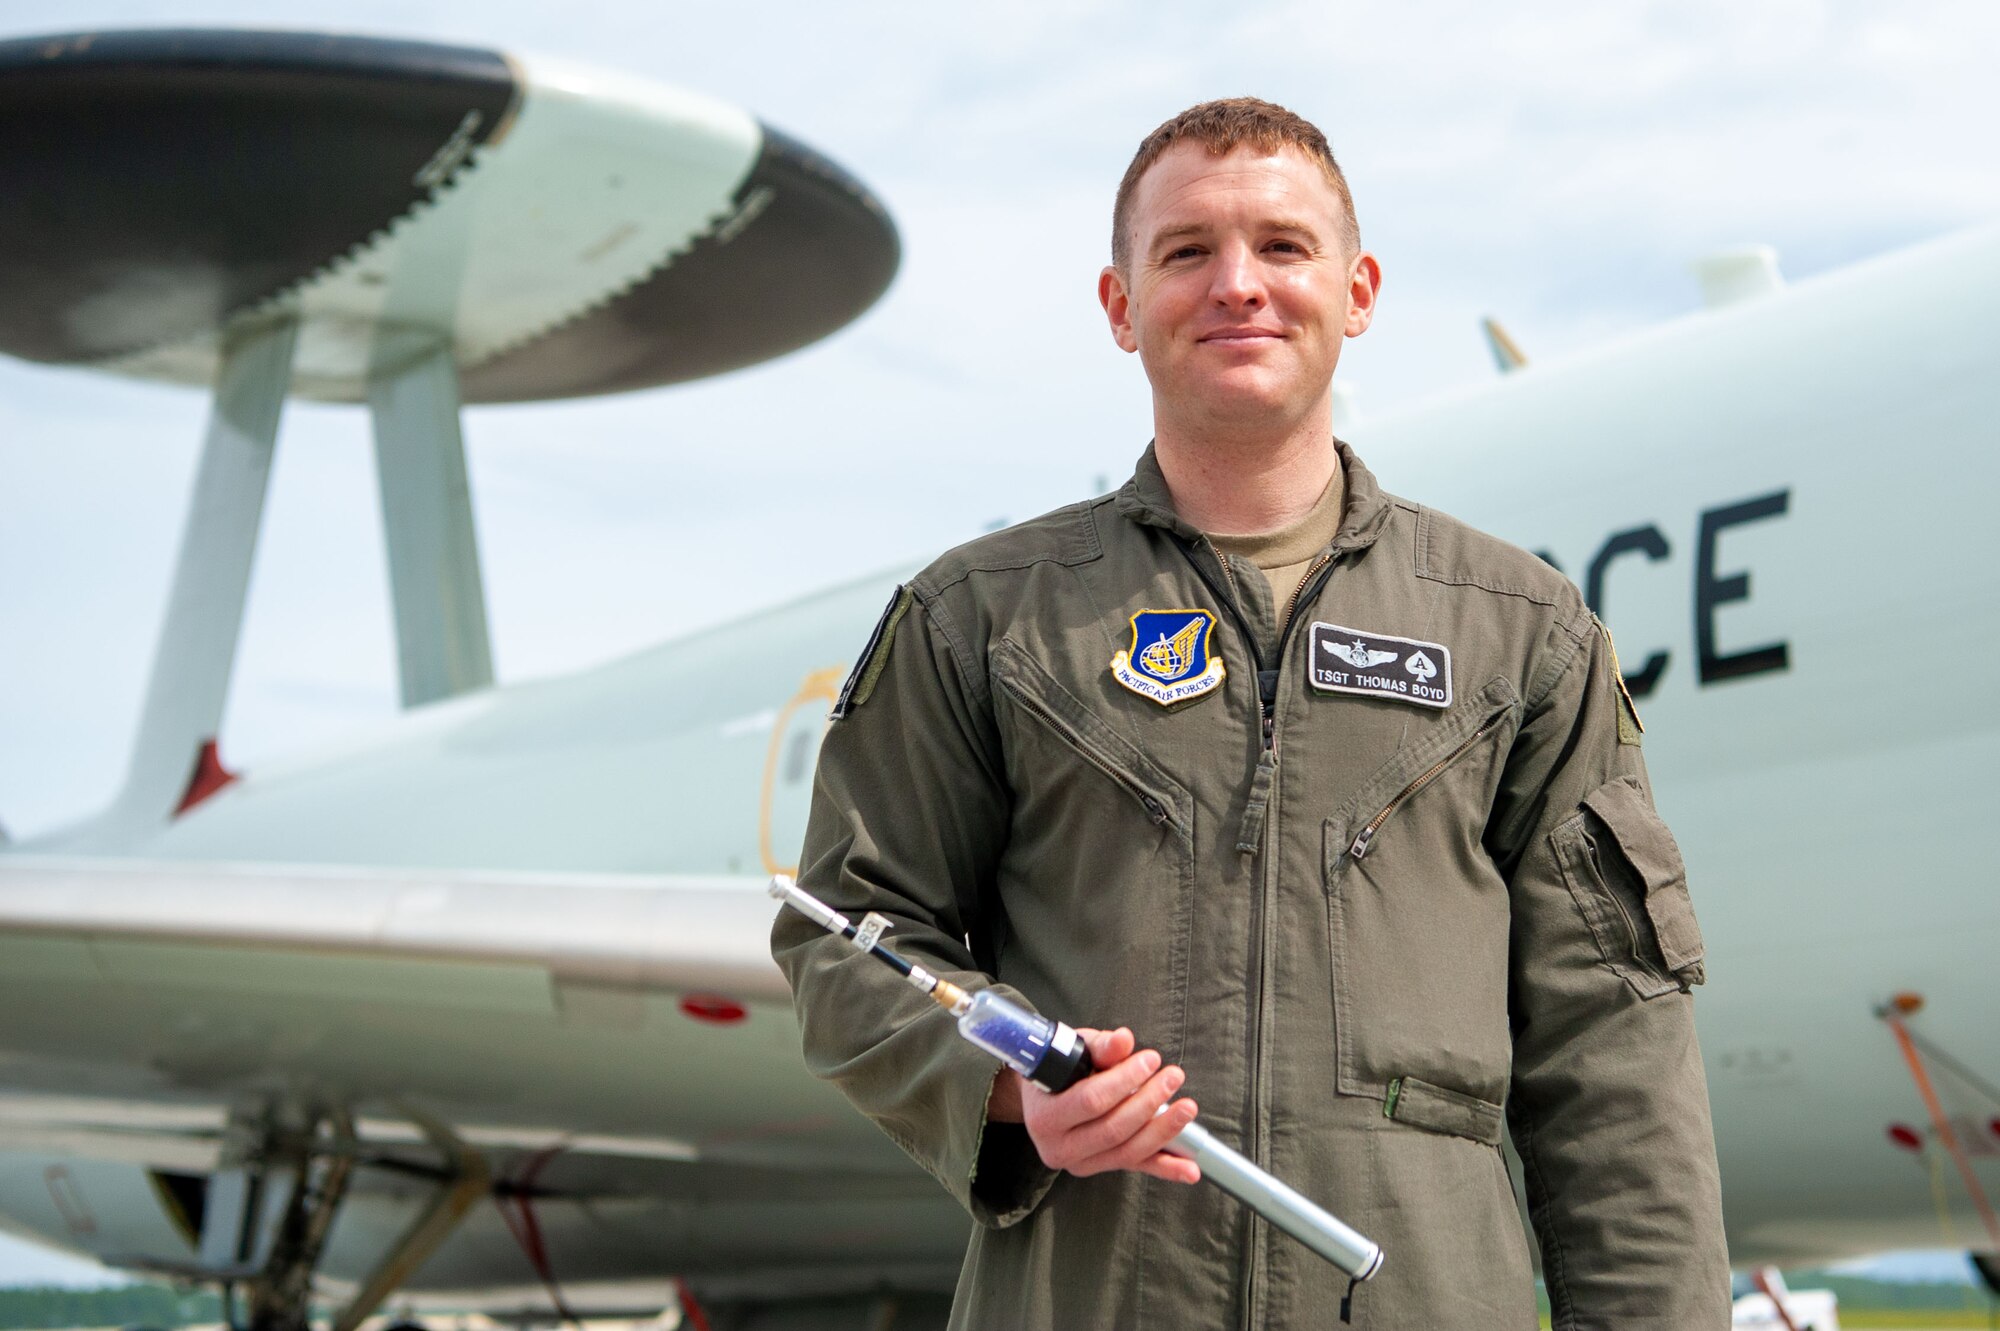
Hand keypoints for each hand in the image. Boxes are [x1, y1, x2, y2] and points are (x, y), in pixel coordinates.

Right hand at [986, 1027, 1199, 1184]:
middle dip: (1149, 1102)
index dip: (1124, 1080)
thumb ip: (1099, 1047)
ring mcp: (1080, 1163)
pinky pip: (1136, 1167)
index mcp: (1045, 1116)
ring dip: (1164, 1130)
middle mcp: (1058, 1147)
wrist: (1041, 1099)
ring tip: (1187, 1108)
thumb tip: (1124, 1040)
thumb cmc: (1058, 1070)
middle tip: (1172, 1077)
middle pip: (1113, 1129)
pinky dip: (1166, 1168)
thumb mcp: (1072, 1052)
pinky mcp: (1100, 1168)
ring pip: (1128, 1152)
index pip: (1091, 1100)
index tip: (1150, 1060)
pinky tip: (1190, 1169)